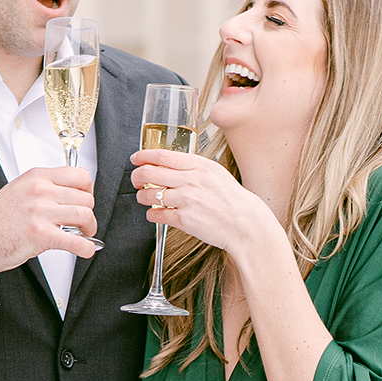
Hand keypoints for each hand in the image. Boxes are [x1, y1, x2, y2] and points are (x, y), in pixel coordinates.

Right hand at [0, 166, 97, 274]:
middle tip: (84, 223)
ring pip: (84, 215)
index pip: (79, 175)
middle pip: (85, 197)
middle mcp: (40, 191)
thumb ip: (45, 188)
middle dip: (89, 213)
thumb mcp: (21, 190)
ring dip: (90, 228)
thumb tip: (72, 193)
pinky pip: (76, 241)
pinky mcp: (40, 235)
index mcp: (37, 177)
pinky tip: (85, 250)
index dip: (88, 190)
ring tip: (84, 235)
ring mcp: (40, 212)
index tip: (85, 200)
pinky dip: (86, 248)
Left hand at [130, 149, 278, 257]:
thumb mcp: (216, 174)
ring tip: (144, 198)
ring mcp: (186, 200)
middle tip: (136, 180)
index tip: (136, 158)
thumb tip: (171, 166)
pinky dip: (152, 215)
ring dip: (142, 197)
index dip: (143, 156)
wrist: (245, 224)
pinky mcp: (184, 219)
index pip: (162, 155)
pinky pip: (157, 215)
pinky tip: (155, 214)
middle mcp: (191, 180)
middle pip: (149, 173)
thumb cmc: (233, 201)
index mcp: (199, 165)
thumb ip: (194, 168)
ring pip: (149, 194)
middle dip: (136, 176)